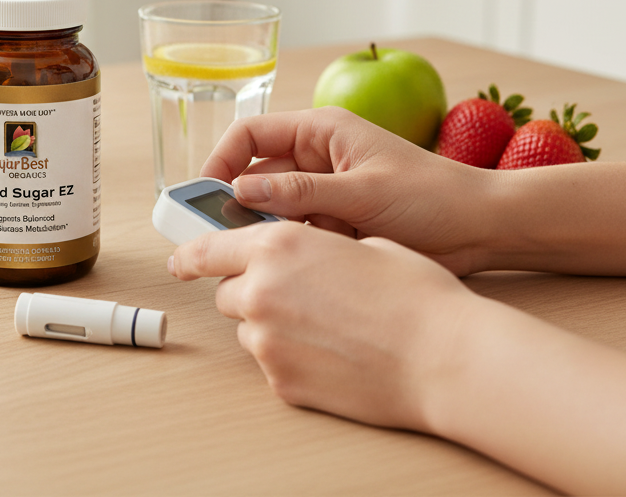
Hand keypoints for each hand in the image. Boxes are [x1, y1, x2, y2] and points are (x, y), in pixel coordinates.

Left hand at [169, 220, 476, 431]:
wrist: (445, 358)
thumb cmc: (415, 295)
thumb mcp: (361, 243)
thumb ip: (312, 246)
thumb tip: (300, 253)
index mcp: (277, 246)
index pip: (206, 248)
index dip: (190, 254)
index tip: (180, 261)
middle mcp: (260, 291)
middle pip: (229, 293)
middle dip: (253, 291)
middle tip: (300, 296)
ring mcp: (267, 342)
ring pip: (251, 330)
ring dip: (274, 326)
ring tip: (329, 328)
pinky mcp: (281, 382)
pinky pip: (274, 364)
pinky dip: (294, 359)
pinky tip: (336, 355)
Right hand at [200, 107, 491, 275]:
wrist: (484, 229)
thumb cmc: (434, 197)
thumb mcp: (363, 192)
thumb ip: (300, 192)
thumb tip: (242, 190)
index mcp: (322, 131)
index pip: (251, 134)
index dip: (222, 160)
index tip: (205, 195)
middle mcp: (317, 157)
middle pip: (256, 173)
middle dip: (239, 203)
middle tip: (220, 235)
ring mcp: (326, 191)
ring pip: (274, 208)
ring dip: (270, 229)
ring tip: (266, 252)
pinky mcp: (336, 221)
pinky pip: (298, 232)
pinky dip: (296, 247)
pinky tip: (303, 262)